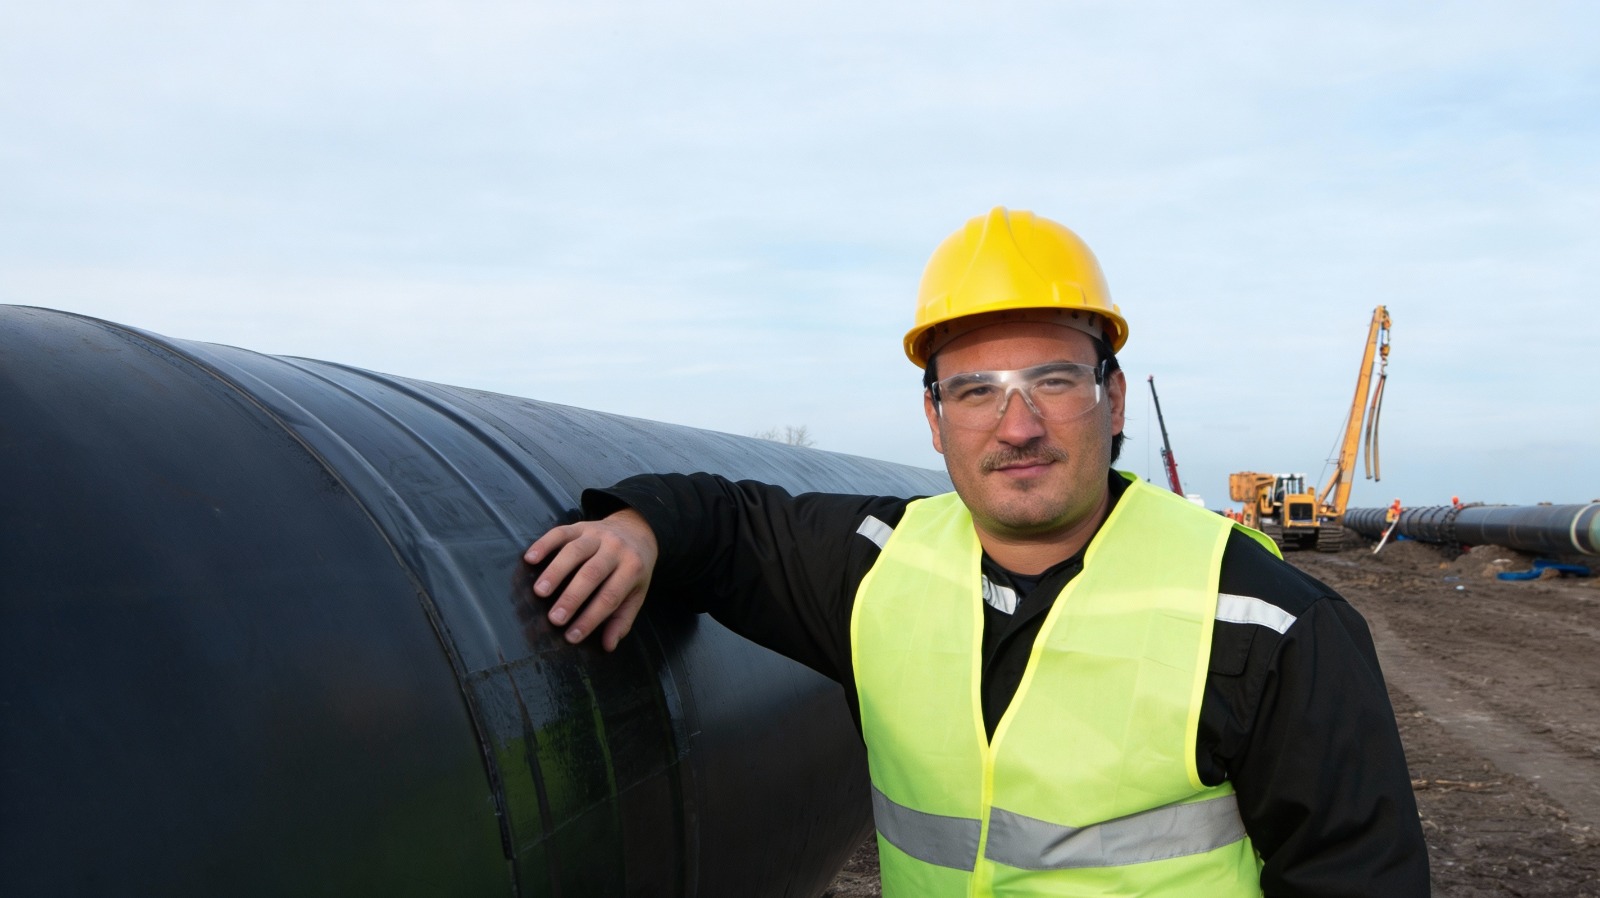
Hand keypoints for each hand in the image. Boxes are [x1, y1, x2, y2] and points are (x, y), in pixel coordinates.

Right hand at [524, 508, 658, 651]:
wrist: (637, 530)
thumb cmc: (633, 570)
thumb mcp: (636, 594)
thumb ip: (622, 619)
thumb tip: (609, 646)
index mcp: (632, 569)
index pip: (610, 597)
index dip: (590, 618)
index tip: (571, 637)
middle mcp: (616, 549)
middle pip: (592, 573)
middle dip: (572, 597)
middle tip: (554, 619)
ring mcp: (597, 535)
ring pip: (575, 551)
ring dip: (555, 572)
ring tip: (539, 592)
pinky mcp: (580, 526)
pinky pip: (561, 533)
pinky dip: (544, 544)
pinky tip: (529, 558)